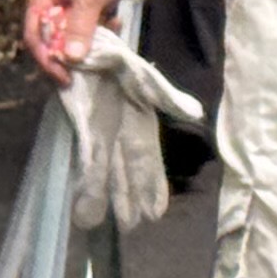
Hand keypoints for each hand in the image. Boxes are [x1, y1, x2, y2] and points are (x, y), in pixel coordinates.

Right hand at [21, 0, 134, 81]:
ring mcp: (67, 7)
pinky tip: (115, 22)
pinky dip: (101, 31)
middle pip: (52, 41)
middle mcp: (49, 5)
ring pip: (72, 38)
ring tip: (109, 34)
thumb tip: (71, 58)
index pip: (34, 38)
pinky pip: (87, 29)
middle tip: (89, 68)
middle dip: (71, 54)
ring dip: (90, 42)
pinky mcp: (85, 7)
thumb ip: (80, 26)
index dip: (47, 60)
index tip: (65, 77)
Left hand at [64, 34, 210, 233]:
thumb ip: (168, 97)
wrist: (91, 49)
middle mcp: (123, 136)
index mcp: (142, 125)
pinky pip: (84, 159)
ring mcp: (101, 136)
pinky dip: (84, 179)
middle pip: (127, 173)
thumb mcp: (147, 79)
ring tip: (94, 223)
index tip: (155, 213)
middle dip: (128, 198)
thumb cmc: (121, 63)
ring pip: (104, 171)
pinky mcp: (81, 131)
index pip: (148, 162)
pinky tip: (80, 200)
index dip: (152, 186)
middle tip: (130, 228)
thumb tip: (196, 114)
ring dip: (102, 195)